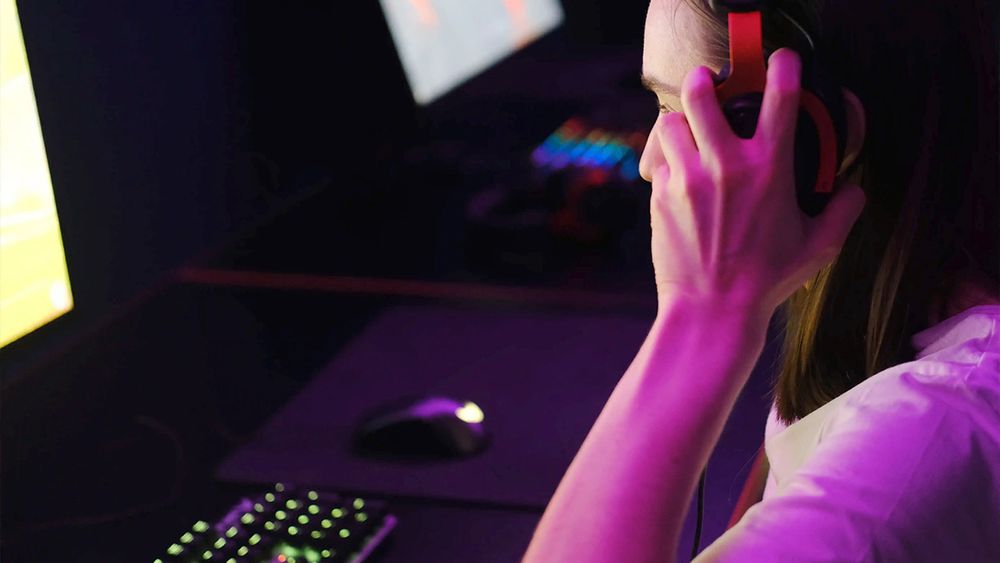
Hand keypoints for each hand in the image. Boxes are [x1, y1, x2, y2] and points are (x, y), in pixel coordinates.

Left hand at [641, 48, 865, 315]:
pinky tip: (677, 177)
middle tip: (706, 86)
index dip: (783, 68)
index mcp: (771, 169)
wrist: (712, 311)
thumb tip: (853, 189)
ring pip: (670, 124)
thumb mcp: (818, 247)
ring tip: (686, 134)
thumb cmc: (767, 281)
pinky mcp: (660, 197)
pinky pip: (658, 162)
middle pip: (700, 95)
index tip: (781, 62)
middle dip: (702, 82)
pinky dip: (666, 163)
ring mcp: (688, 179)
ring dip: (678, 124)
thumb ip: (841, 211)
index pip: (781, 98)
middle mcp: (726, 165)